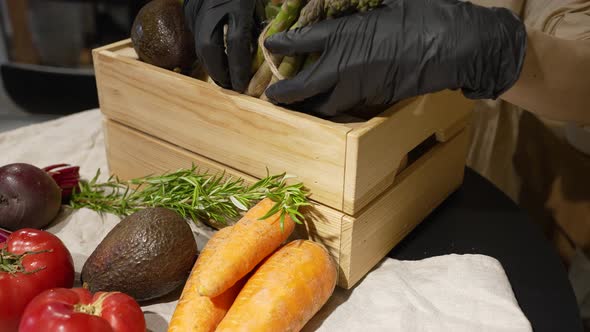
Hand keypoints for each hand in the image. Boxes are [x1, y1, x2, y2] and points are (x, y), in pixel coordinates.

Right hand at [184, 0, 260, 91]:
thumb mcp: (257, 3)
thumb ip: (257, 24)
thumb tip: (258, 53)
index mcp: (238, 4)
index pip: (236, 42)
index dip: (238, 67)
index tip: (242, 85)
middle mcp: (215, 6)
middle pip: (209, 46)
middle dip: (218, 71)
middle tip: (228, 85)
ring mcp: (198, 6)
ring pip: (198, 42)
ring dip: (210, 63)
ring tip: (222, 77)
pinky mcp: (189, 7)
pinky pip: (194, 34)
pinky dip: (204, 50)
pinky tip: (214, 60)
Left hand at [264, 0, 526, 116]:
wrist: (454, 44)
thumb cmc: (423, 15)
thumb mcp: (386, 1)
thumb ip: (358, 5)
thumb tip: (342, 5)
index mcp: (346, 35)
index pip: (302, 41)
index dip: (282, 44)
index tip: (271, 45)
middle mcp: (347, 65)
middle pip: (305, 87)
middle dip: (285, 93)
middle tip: (272, 96)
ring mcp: (361, 87)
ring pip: (325, 105)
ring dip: (308, 107)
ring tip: (296, 106)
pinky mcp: (377, 100)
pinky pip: (348, 107)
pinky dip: (333, 109)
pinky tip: (328, 107)